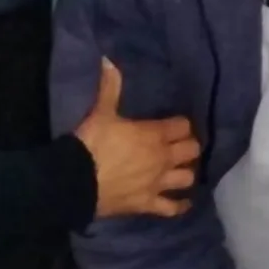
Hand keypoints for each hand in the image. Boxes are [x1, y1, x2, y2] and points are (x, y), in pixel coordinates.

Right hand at [74, 58, 200, 217]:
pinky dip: (180, 206)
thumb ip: (110, 87)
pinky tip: (184, 202)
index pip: (183, 126)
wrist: (77, 181)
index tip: (177, 125)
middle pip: (192, 151)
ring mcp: (159, 183)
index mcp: (154, 135)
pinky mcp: (150, 204)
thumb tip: (108, 60)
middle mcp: (163, 159)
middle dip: (189, 147)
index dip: (182, 125)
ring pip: (187, 178)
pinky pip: (173, 208)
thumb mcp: (101, 112)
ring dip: (186, 173)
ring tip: (180, 170)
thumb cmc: (92, 143)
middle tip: (180, 146)